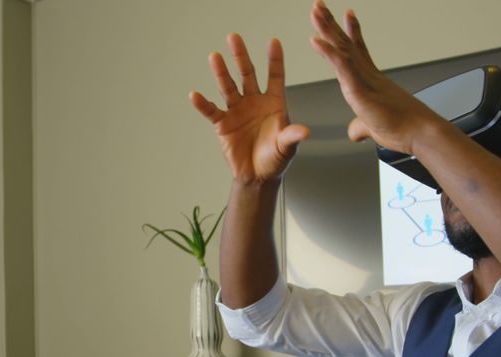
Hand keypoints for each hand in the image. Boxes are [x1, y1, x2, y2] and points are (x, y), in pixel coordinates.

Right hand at [190, 34, 309, 187]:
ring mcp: (237, 111)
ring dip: (221, 73)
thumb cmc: (276, 159)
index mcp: (273, 103)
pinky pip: (212, 111)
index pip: (275, 77)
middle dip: (241, 56)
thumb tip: (304, 131)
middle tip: (234, 37)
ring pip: (228, 87)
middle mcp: (254, 102)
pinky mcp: (223, 124)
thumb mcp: (287, 147)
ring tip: (215, 57)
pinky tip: (195, 95)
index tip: (274, 42)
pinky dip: (203, 104)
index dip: (274, 60)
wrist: (258, 176)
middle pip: (247, 74)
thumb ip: (291, 136)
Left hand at [309, 0, 440, 154]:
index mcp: (370, 80)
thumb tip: (354, 132)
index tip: (346, 16)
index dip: (350, 33)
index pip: (357, 51)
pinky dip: (329, 52)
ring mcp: (363, 79)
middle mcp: (367, 75)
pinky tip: (316, 40)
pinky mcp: (359, 89)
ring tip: (316, 10)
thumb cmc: (403, 129)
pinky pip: (342, 67)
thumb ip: (361, 127)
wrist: (419, 133)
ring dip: (327, 29)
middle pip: (345, 44)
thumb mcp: (373, 127)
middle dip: (331, 24)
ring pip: (342, 49)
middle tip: (320, 6)